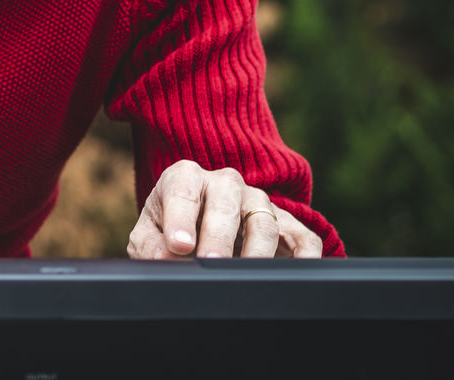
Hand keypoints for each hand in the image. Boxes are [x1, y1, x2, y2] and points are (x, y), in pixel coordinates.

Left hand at [126, 159, 322, 258]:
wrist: (199, 230)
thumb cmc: (170, 230)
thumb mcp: (150, 235)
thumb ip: (150, 246)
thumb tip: (165, 259)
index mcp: (186, 178)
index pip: (183, 192)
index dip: (180, 218)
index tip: (179, 245)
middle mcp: (225, 184)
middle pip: (226, 203)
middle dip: (218, 235)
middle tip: (210, 262)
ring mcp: (258, 201)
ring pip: (264, 221)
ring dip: (256, 250)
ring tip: (244, 274)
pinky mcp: (286, 224)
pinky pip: (302, 237)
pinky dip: (303, 256)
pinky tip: (291, 275)